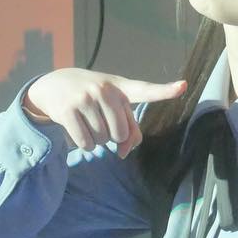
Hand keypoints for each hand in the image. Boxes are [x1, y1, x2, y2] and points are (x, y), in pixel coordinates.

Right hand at [24, 68, 186, 157]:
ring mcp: (86, 99)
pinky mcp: (68, 110)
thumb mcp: (111, 103)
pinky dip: (85, 144)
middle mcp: (105, 90)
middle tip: (101, 123)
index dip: (166, 90)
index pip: (145, 90)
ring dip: (97, 140)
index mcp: (121, 87)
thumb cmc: (91, 96)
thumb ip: (129, 128)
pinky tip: (78, 129)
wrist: (53, 84)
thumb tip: (125, 152)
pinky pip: (86, 143)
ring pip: (103, 140)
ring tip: (87, 121)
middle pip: (121, 134)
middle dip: (112, 136)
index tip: (183, 86)